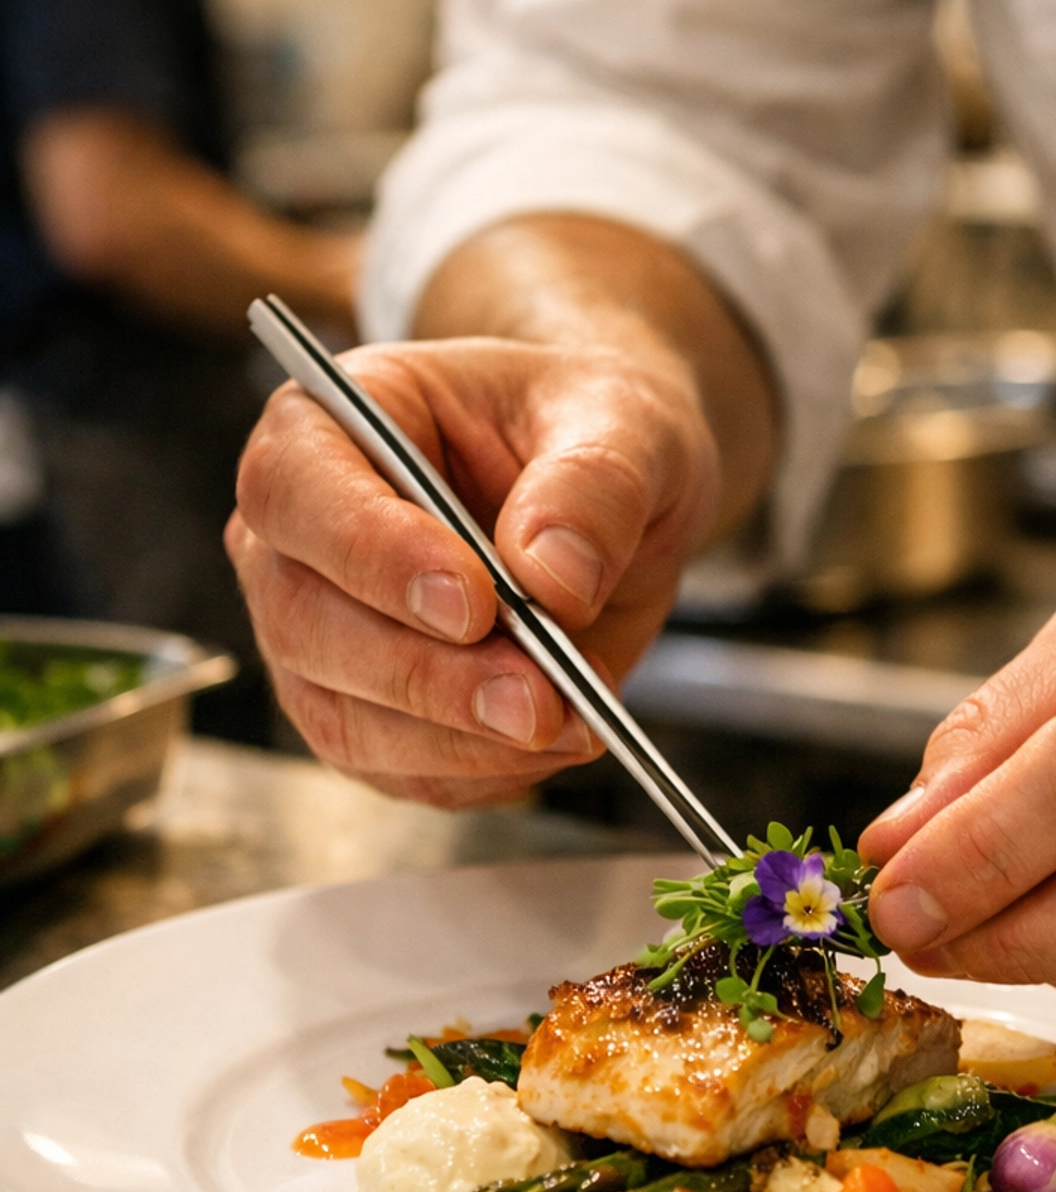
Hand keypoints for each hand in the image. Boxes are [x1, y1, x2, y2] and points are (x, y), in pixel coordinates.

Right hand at [227, 334, 719, 805]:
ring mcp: (317, 630)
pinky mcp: (362, 709)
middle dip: (427, 677)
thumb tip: (553, 577)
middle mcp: (298, 533)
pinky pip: (395, 768)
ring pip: (342, 715)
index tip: (473, 603)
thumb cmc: (585, 425)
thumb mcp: (623, 420)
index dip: (371, 555)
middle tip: (539, 699)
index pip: (296, 491)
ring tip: (572, 722)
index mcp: (328, 421)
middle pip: (305, 622)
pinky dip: (479, 771)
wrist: (606, 494)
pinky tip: (553, 743)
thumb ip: (593, 484)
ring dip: (459, 740)